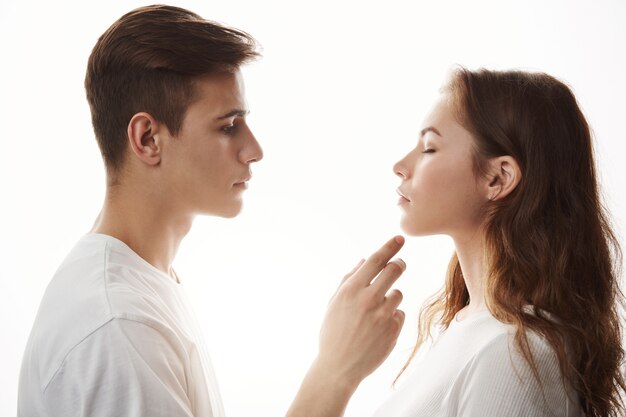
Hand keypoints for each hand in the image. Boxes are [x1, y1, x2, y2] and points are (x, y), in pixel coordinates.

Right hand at [315, 235, 405, 388]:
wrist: (338, 368)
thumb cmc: (333, 333)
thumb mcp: (334, 304)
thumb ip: (349, 280)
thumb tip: (364, 260)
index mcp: (351, 290)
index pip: (376, 260)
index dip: (389, 247)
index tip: (400, 238)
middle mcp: (368, 300)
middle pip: (394, 270)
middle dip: (399, 264)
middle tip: (399, 265)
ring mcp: (382, 316)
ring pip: (398, 293)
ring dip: (391, 297)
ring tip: (376, 311)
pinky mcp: (393, 330)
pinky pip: (399, 314)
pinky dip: (391, 317)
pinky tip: (377, 328)